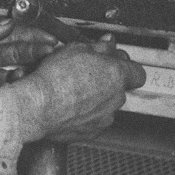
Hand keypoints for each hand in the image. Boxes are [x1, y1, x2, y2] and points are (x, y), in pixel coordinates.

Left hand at [0, 14, 56, 107]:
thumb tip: (6, 23)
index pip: (14, 33)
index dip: (33, 34)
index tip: (50, 34)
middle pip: (22, 52)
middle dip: (41, 51)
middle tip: (58, 52)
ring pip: (18, 72)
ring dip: (33, 71)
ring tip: (49, 70)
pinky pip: (6, 93)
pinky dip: (19, 92)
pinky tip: (28, 89)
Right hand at [10, 40, 145, 142]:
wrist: (38, 107)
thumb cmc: (54, 78)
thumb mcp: (76, 49)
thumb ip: (99, 47)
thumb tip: (109, 43)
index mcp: (116, 74)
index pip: (137, 72)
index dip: (125, 67)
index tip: (114, 64)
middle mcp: (116, 98)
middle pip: (120, 88)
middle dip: (107, 81)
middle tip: (87, 74)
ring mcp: (105, 117)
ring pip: (107, 105)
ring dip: (95, 98)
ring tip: (73, 90)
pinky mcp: (93, 132)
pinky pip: (95, 120)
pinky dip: (85, 114)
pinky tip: (69, 106)